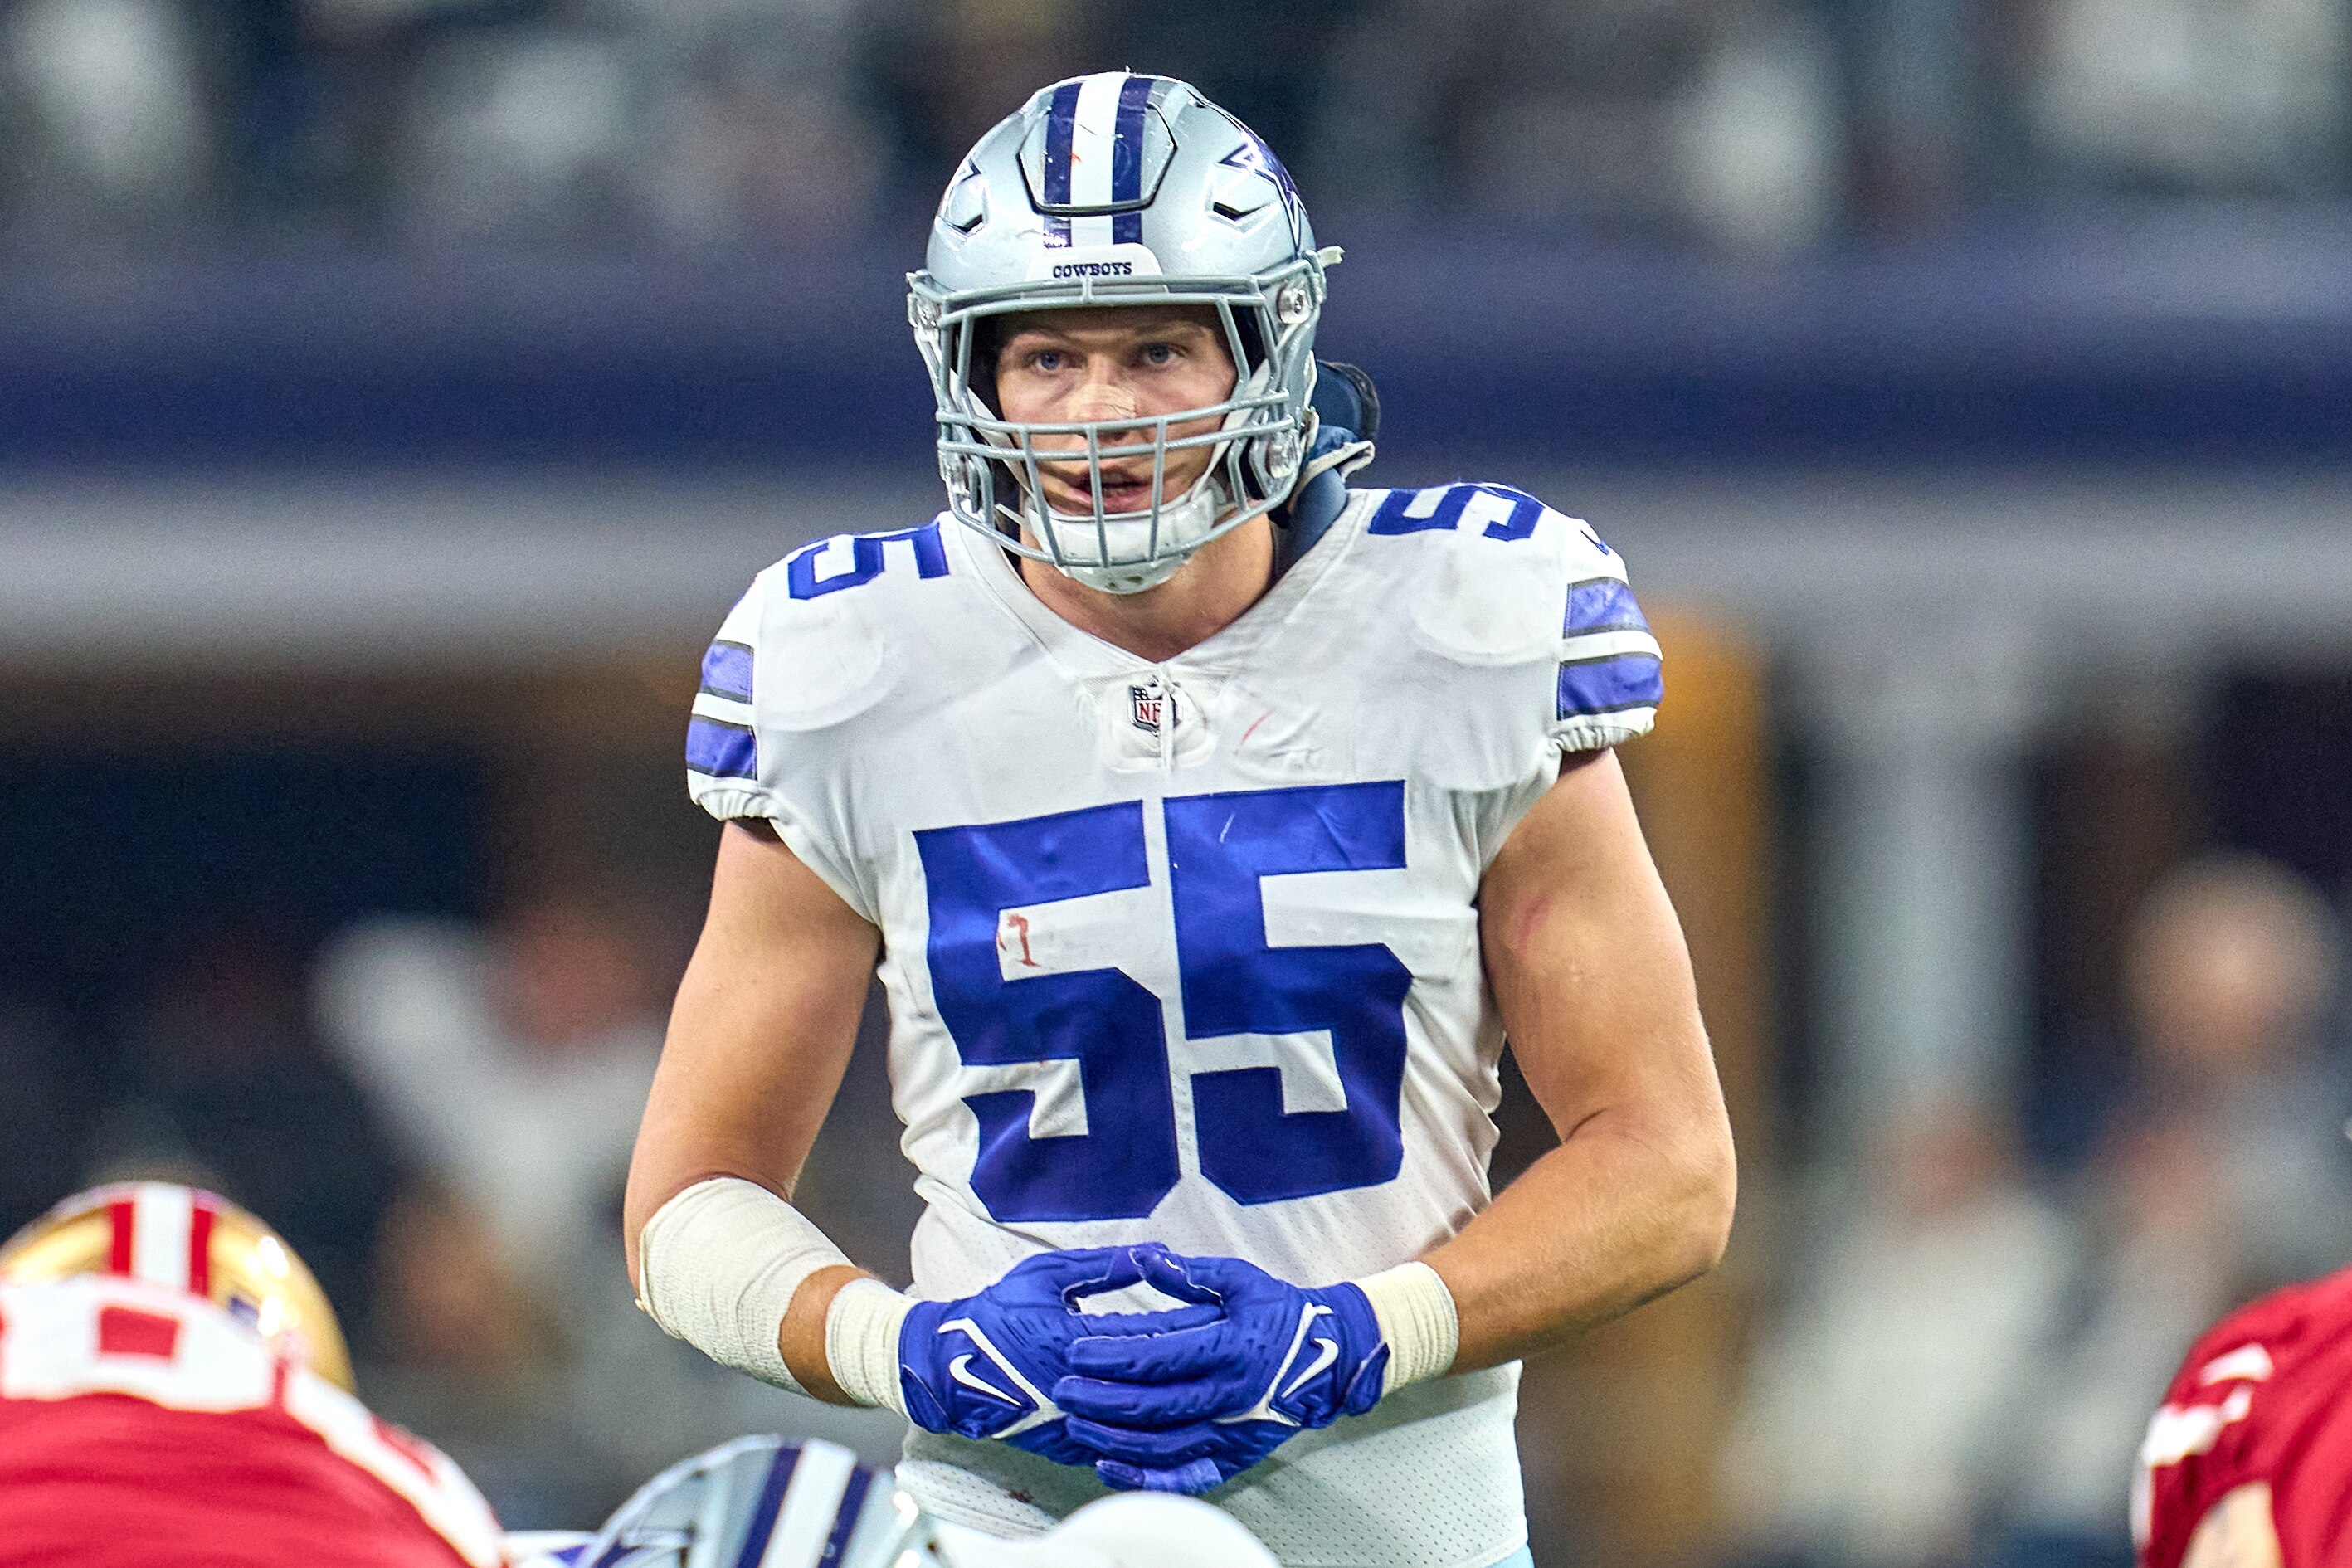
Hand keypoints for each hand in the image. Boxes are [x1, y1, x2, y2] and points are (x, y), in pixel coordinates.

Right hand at [898, 1247, 1215, 1467]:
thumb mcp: (1047, 1275)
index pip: (1146, 1337)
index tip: (1222, 1313)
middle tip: (1234, 1355)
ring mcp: (1073, 1423)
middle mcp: (1078, 1388)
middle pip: (1152, 1384)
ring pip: (1141, 1425)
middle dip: (1193, 1369)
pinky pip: (1121, 1449)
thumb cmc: (998, 1314)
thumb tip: (1155, 1252)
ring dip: (1179, 1408)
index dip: (1187, 1324)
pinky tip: (1181, 1429)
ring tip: (1217, 1391)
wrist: (952, 1370)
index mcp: (1075, 1342)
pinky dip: (1152, 1440)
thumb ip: (1103, 1266)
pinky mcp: (1069, 1447)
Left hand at [1054, 1250, 1389, 1493]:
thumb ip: (1189, 1272)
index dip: (1111, 1356)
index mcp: (1229, 1347)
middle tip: (1063, 1389)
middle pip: (1152, 1406)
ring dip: (1112, 1438)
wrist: (1328, 1358)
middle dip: (1099, 1399)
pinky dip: (1145, 1479)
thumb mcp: (1240, 1279)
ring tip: (1076, 1423)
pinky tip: (1110, 1467)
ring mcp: (1232, 1430)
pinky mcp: (1233, 1456)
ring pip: (1161, 1446)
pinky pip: (1185, 1476)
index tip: (1075, 1351)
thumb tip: (1142, 1257)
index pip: (1158, 1356)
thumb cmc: (1278, 1312)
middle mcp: (1230, 1394)